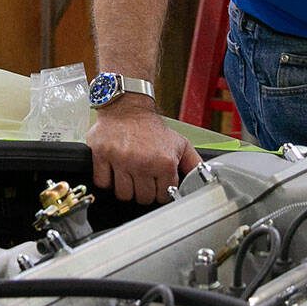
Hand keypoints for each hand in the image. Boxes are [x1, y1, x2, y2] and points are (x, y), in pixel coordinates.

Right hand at [85, 99, 201, 203]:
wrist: (128, 107)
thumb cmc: (152, 128)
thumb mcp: (180, 144)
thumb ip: (194, 164)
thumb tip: (205, 182)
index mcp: (164, 162)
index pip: (163, 196)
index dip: (160, 191)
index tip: (157, 184)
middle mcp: (142, 163)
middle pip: (143, 198)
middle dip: (143, 191)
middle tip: (142, 178)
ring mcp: (120, 160)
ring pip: (123, 194)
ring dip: (126, 188)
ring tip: (129, 174)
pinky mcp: (102, 156)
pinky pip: (103, 183)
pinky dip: (107, 180)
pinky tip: (114, 171)